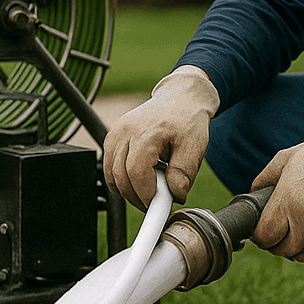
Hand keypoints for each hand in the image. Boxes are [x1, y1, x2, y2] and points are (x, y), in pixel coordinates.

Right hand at [103, 66, 218, 208]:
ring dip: (126, 189)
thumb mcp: (195, 146)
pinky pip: (108, 166)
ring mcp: (115, 133)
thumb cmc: (187, 120)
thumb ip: (184, 172)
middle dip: (136, 196)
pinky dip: (120, 179)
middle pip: (120, 176)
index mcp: (147, 132)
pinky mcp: (111, 136)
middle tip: (154, 202)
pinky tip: (138, 178)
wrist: (179, 98)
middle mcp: (125, 131)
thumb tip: (175, 195)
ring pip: (110, 174)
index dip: (144, 194)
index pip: (136, 172)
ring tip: (147, 190)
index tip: (156, 205)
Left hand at [251, 109, 303, 261]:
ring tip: (299, 237)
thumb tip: (253, 194)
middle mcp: (302, 217)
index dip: (261, 238)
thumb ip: (265, 178)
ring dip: (299, 249)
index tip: (263, 233)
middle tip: (280, 237)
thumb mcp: (286, 158)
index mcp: (285, 199)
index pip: (265, 236)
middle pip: (283, 250)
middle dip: (278, 246)